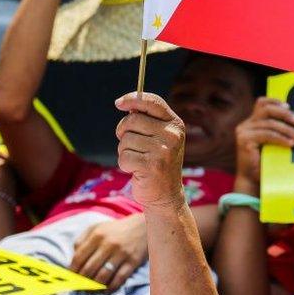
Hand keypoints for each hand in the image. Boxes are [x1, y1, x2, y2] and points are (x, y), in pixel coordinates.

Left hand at [71, 215, 147, 290]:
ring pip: (103, 276)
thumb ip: (82, 240)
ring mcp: (121, 254)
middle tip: (82, 287)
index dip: (73, 271)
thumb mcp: (97, 228)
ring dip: (95, 287)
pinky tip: (106, 290)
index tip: (73, 278)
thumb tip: (73, 259)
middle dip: (83, 281)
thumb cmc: (116, 229)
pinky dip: (111, 288)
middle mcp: (108, 244)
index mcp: (97, 235)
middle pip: (89, 269)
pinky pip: (119, 279)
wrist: (143, 226)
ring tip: (92, 291)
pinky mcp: (133, 261)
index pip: (79, 258)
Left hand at [115, 92, 185, 211]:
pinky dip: (124, 165)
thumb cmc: (157, 163)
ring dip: (125, 151)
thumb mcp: (159, 138)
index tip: (118, 103)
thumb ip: (147, 121)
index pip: (153, 102)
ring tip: (138, 161)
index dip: (132, 98)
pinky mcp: (151, 166)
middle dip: (124, 132)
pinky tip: (137, 171)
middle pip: (132, 120)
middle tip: (130, 145)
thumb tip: (124, 104)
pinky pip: (124, 157)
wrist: (166, 196)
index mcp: (175, 125)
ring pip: (125, 140)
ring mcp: (163, 151)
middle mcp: (172, 136)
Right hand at [234, 97, 293, 189]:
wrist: (252, 181)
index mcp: (251, 123)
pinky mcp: (245, 140)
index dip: (275, 101)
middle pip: (266, 109)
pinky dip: (281, 138)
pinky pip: (268, 135)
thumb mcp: (272, 143)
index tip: (290, 107)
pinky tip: (291, 143)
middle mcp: (245, 125)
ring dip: (287, 129)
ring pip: (269, 123)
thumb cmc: (265, 163)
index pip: (261, 103)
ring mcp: (243, 132)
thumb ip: (278, 130)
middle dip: (284, 114)